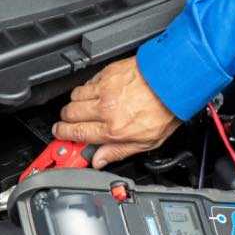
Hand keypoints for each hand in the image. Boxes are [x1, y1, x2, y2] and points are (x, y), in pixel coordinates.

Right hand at [52, 57, 181, 167]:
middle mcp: (106, 109)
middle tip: (71, 124)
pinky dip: (88, 89)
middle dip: (66, 121)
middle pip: (69, 114)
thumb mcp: (146, 143)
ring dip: (76, 104)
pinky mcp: (108, 73)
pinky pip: (87, 81)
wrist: (174, 82)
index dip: (63, 137)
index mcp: (114, 129)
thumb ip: (118, 151)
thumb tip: (99, 160)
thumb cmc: (165, 110)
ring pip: (75, 97)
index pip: (77, 134)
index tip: (60, 137)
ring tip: (85, 109)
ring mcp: (105, 89)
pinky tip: (97, 94)